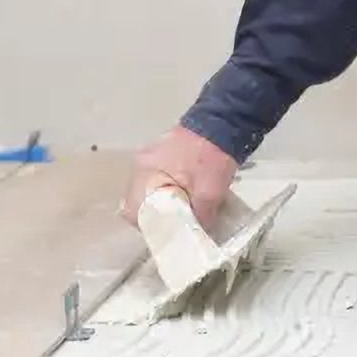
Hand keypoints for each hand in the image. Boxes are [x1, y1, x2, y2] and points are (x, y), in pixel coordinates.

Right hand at [122, 126, 237, 230]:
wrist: (223, 121)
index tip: (165, 234)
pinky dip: (163, 191)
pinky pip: (154, 179)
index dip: (148, 228)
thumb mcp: (210, 193)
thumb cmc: (212, 157)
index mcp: (147, 173)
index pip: (132, 211)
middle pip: (137, 202)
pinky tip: (181, 195)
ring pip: (145, 191)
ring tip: (179, 213)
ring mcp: (149, 157)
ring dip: (158, 204)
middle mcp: (141, 165)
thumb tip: (196, 236)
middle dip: (154, 217)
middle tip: (173, 226)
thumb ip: (199, 218)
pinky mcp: (160, 154)